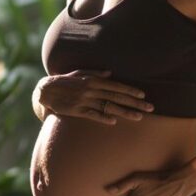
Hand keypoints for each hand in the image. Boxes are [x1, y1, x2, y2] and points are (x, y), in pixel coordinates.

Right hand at [33, 69, 152, 124]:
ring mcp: (84, 100)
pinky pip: (92, 115)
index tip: (143, 95)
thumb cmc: (64, 81)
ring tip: (139, 117)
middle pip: (117, 97)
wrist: (45, 91)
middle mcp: (91, 90)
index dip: (130, 91)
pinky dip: (103, 118)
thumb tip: (109, 73)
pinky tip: (114, 122)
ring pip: (108, 107)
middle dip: (134, 102)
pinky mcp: (77, 110)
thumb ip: (94, 73)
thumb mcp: (79, 73)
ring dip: (125, 112)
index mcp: (93, 80)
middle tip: (150, 108)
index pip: (116, 85)